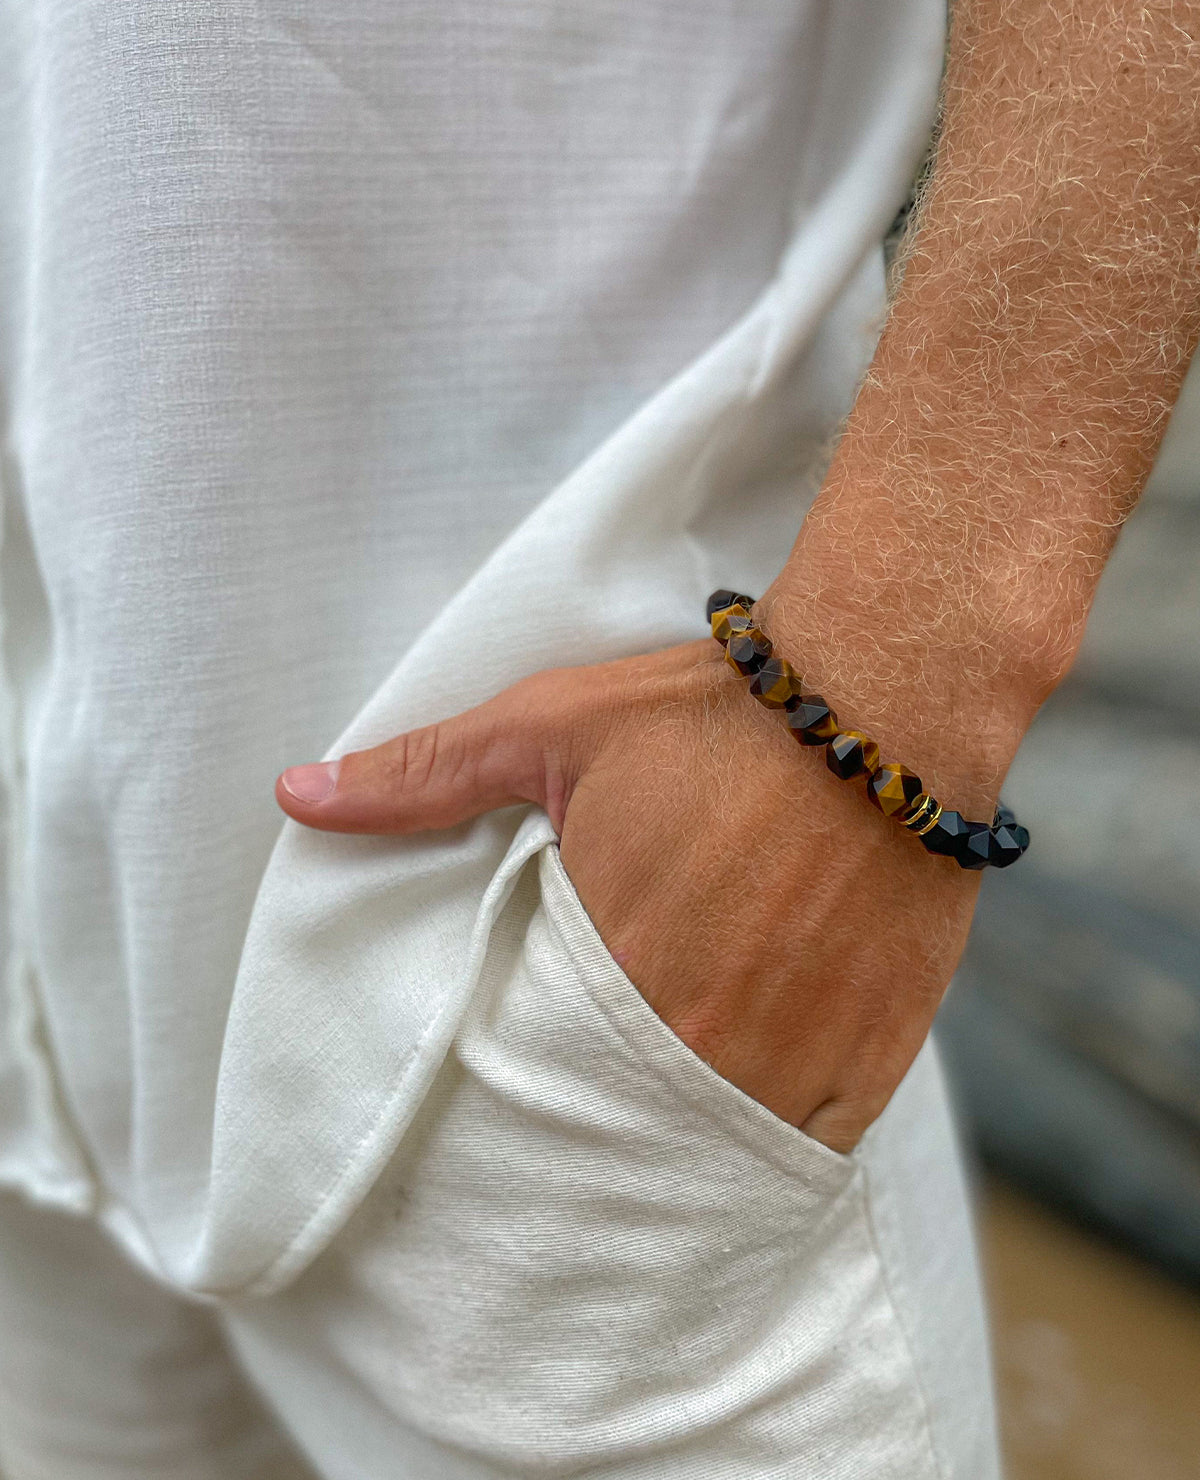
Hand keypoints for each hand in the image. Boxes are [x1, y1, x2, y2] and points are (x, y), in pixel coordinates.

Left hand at [276, 637, 992, 1151]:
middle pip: (623, 1122)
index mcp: (608, 971)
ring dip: (683, 1134)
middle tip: (589, 1101)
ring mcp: (795, 1057)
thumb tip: (296, 796)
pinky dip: (774, 1134)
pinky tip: (751, 1098)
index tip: (523, 1073)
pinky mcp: (876, 1056)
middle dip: (599, 1114)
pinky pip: (810, 1143)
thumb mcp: (552, 729)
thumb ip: (425, 776)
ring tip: (663, 1108)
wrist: (885, 699)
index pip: (535, 1078)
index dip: (524, 1079)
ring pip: (714, 1146)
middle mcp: (702, 1038)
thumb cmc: (711, 714)